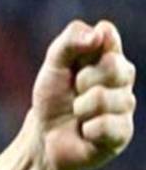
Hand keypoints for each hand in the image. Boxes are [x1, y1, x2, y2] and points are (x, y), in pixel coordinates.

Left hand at [30, 19, 135, 169]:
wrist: (44, 137)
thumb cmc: (53, 98)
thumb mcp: (54, 65)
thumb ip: (70, 41)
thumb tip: (101, 31)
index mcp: (109, 56)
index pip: (107, 36)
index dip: (89, 46)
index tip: (75, 60)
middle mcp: (123, 78)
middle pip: (111, 65)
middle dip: (81, 79)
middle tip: (74, 91)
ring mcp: (125, 105)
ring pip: (103, 97)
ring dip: (80, 108)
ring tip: (78, 114)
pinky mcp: (123, 132)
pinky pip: (104, 125)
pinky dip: (87, 129)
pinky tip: (86, 132)